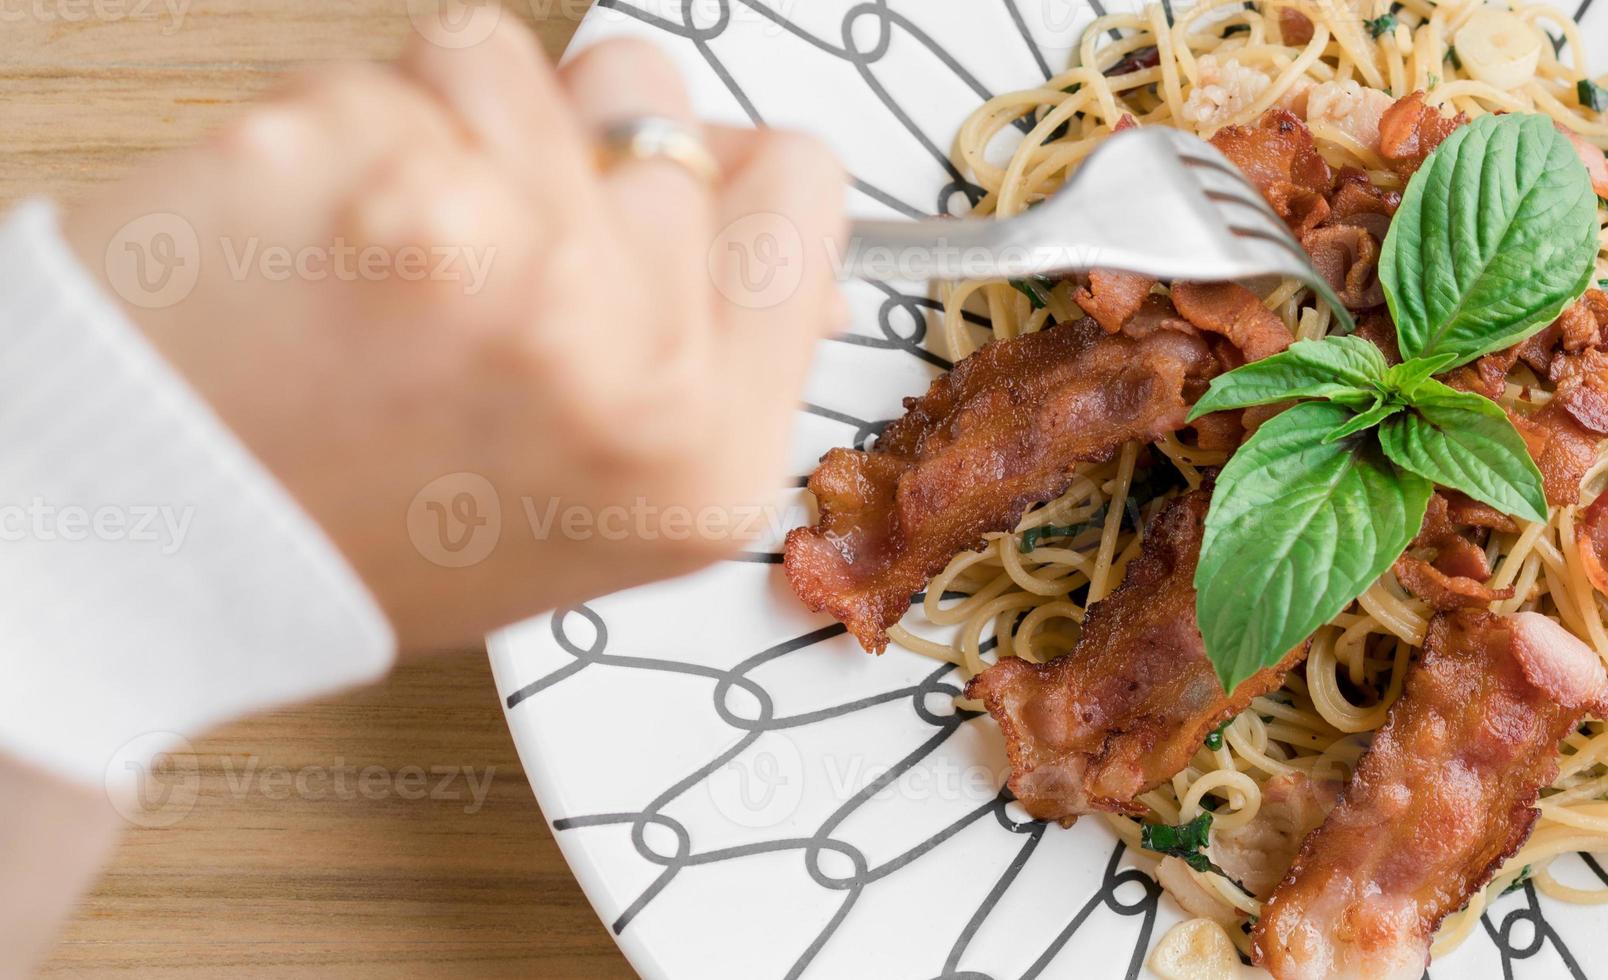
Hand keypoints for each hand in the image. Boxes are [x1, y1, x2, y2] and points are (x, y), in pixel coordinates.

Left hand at [60, 21, 848, 651]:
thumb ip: (708, 369)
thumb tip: (767, 229)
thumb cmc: (349, 537)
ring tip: (388, 245)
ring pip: (533, 68)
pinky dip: (359, 117)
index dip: (715, 181)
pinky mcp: (366, 170)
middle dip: (579, 152)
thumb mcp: (595, 514)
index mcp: (703, 451)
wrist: (135, 553)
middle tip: (483, 252)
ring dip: (465, 125)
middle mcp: (627, 358)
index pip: (794, 191)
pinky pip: (402, 63)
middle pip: (664, 112)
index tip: (642, 203)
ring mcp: (501, 255)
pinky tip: (316, 227)